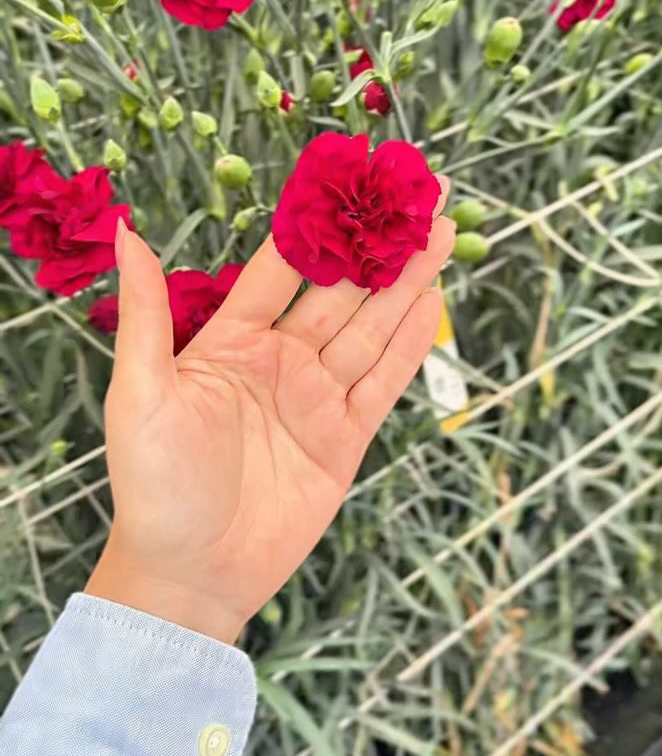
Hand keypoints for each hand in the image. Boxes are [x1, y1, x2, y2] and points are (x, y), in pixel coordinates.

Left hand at [85, 183, 454, 643]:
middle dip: (380, 246)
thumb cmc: (153, 484)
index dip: (316, 224)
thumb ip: (147, 312)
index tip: (348, 181)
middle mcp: (281, 360)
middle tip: (420, 198)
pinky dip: (409, 344)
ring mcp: (317, 398)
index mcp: (232, 341)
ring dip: (407, 283)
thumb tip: (128, 234)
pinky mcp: (345, 439)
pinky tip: (431, 303)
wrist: (189, 574)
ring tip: (439, 235)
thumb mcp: (140, 392)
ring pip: (371, 328)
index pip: (283, 268)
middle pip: (341, 291)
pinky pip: (383, 383)